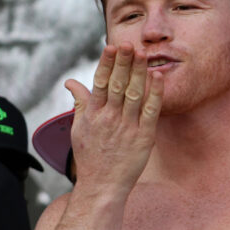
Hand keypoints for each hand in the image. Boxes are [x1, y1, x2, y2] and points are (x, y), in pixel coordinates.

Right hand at [64, 42, 162, 195]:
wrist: (102, 186)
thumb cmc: (91, 157)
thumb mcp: (79, 128)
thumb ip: (79, 103)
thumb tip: (70, 82)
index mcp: (93, 114)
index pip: (100, 82)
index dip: (107, 64)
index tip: (112, 47)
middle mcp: (109, 118)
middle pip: (118, 84)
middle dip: (124, 62)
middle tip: (130, 43)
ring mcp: (127, 127)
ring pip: (135, 94)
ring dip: (140, 72)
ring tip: (144, 53)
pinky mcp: (144, 137)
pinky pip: (151, 111)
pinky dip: (155, 93)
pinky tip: (158, 77)